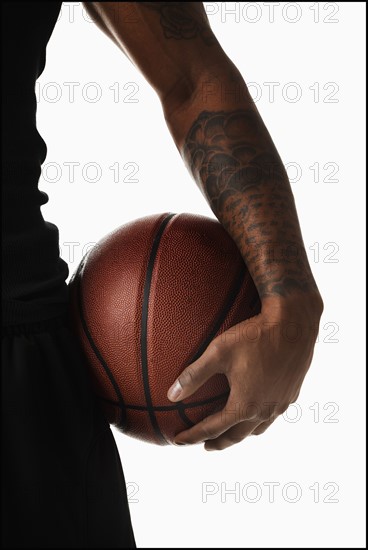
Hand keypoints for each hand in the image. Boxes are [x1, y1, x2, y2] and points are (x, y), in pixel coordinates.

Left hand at [167, 294, 322, 450]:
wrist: (294, 324)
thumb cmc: (255, 336)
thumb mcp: (218, 353)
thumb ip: (194, 375)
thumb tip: (172, 395)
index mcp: (244, 405)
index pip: (212, 429)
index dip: (192, 436)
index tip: (178, 440)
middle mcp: (264, 411)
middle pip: (236, 437)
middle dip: (217, 443)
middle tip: (204, 445)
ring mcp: (280, 404)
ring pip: (257, 430)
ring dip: (239, 434)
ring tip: (229, 431)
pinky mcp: (291, 394)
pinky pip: (272, 416)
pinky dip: (258, 421)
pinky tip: (255, 410)